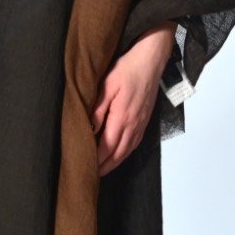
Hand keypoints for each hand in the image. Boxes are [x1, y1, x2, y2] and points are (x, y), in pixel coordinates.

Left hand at [90, 20, 176, 175]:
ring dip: (114, 162)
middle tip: (90, 176)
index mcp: (122, 118)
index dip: (95, 160)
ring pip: (127, 151)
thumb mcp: (106, 86)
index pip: (106, 147)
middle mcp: (133, 125)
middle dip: (103, 166)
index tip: (84, 167)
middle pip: (117, 154)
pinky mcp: (145, 119)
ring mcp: (141, 123)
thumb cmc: (128, 68)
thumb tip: (88, 129)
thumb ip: (97, 109)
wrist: (151, 59)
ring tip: (102, 170)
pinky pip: (134, 143)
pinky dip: (124, 153)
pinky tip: (119, 154)